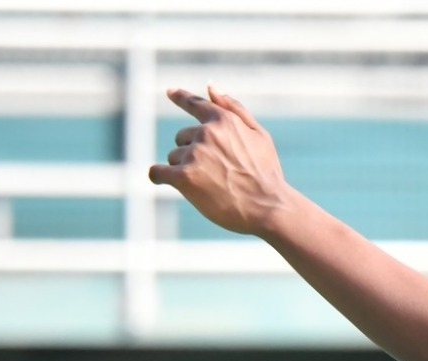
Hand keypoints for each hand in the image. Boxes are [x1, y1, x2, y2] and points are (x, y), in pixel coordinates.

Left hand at [147, 87, 294, 236]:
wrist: (269, 208)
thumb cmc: (267, 174)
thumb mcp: (260, 136)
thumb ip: (235, 109)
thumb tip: (210, 85)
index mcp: (223, 121)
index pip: (195, 103)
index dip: (181, 97)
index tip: (170, 92)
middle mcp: (206, 134)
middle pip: (182, 137)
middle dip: (193, 151)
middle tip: (217, 172)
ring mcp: (194, 155)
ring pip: (174, 156)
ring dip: (185, 168)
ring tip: (210, 184)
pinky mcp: (184, 177)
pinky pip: (157, 172)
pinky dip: (159, 176)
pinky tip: (165, 180)